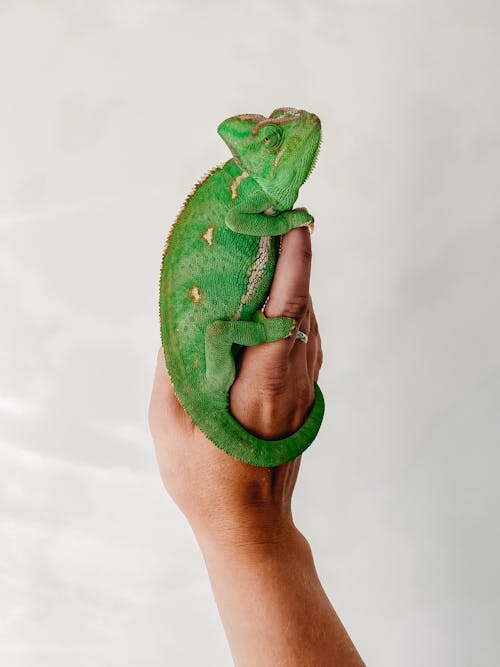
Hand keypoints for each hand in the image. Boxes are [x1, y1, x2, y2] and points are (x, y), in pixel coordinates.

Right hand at [148, 226, 322, 545]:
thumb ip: (175, 366)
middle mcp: (294, 379)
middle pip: (302, 304)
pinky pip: (303, 338)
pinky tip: (273, 295)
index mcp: (263, 383)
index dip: (293, 263)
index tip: (291, 221)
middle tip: (277, 215)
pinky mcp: (305, 395)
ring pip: (307, 319)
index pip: (287, 309)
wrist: (251, 524)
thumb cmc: (206, 480)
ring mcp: (305, 388)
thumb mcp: (172, 423)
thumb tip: (177, 321)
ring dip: (294, 279)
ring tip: (273, 243)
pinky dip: (292, 307)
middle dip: (294, 256)